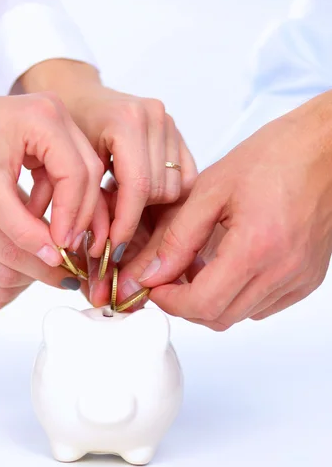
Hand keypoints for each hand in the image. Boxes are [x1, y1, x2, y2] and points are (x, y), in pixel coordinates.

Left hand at [0, 92, 103, 264]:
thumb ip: (22, 229)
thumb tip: (55, 259)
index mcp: (43, 118)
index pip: (76, 174)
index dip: (72, 214)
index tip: (61, 245)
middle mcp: (55, 113)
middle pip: (86, 172)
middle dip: (77, 212)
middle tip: (65, 245)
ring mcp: (53, 121)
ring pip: (78, 173)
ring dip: (66, 206)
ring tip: (47, 235)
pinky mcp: (46, 133)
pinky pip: (63, 170)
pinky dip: (53, 196)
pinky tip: (33, 215)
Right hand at [0, 178, 84, 309]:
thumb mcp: (18, 196)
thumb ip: (40, 224)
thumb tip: (75, 257)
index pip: (17, 245)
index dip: (50, 261)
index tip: (72, 265)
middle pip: (8, 270)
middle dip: (43, 275)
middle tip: (65, 275)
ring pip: (1, 287)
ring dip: (27, 283)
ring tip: (36, 269)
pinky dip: (11, 291)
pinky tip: (17, 275)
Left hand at [14, 59, 197, 261]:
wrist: (72, 93)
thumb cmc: (63, 126)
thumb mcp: (64, 164)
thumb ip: (81, 203)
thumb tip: (100, 248)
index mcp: (125, 119)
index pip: (137, 186)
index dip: (125, 224)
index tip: (111, 248)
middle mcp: (154, 115)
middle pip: (159, 190)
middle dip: (136, 218)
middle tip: (111, 234)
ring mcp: (168, 120)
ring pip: (174, 187)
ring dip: (149, 207)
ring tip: (120, 210)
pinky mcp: (177, 129)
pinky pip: (185, 176)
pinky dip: (164, 194)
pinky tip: (139, 198)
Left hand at [120, 92, 331, 328]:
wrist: (324, 149)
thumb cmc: (275, 157)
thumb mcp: (211, 190)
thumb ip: (178, 238)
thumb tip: (152, 274)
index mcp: (256, 247)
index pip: (203, 304)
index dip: (170, 301)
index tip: (154, 285)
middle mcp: (283, 271)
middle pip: (220, 317)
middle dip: (185, 304)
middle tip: (169, 276)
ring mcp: (299, 278)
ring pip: (241, 314)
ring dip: (212, 299)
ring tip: (198, 265)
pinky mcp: (308, 278)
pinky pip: (264, 305)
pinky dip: (238, 295)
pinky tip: (228, 265)